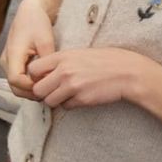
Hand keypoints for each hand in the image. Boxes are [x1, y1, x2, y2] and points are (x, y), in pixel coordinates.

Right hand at [1, 0, 56, 99]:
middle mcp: (6, 61)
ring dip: (31, 89)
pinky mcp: (13, 62)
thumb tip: (51, 80)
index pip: (16, 81)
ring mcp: (8, 63)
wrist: (30, 10)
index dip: (31, 87)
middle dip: (31, 93)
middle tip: (50, 91)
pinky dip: (30, 83)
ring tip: (48, 86)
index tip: (47, 84)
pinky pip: (19, 79)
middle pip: (14, 87)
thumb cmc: (36, 22)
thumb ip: (47, 62)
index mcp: (12, 55)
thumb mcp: (45, 41)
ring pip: (16, 85)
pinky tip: (43, 80)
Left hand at [28, 48, 151, 109]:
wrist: (128, 72)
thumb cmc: (106, 61)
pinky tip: (81, 96)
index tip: (44, 79)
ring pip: (49, 101)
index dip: (36, 77)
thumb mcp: (79, 54)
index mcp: (62, 57)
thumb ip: (60, 62)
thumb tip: (43, 73)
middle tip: (53, 91)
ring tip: (68, 94)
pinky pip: (66, 107)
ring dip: (56, 100)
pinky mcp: (82, 99)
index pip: (33, 70)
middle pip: (37, 90)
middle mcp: (64, 71)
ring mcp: (73, 86)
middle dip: (43, 93)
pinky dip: (70, 104)